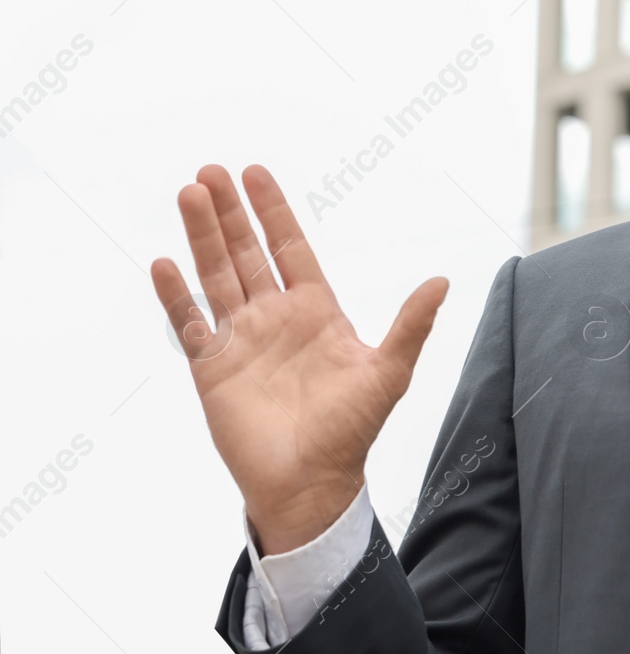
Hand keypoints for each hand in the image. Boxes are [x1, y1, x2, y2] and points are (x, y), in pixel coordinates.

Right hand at [150, 165, 447, 553]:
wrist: (313, 483)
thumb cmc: (352, 430)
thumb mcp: (389, 371)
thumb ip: (412, 324)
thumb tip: (441, 280)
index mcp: (315, 310)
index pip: (289, 248)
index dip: (273, 212)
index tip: (255, 174)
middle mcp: (274, 317)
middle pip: (247, 252)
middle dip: (230, 213)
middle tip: (211, 170)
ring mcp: (241, 340)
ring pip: (217, 276)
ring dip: (202, 237)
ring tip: (189, 194)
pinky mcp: (212, 369)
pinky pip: (190, 325)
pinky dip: (176, 295)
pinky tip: (164, 263)